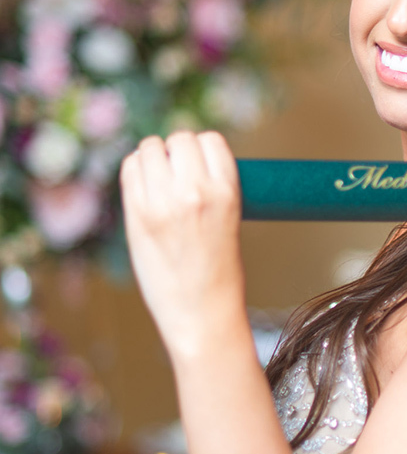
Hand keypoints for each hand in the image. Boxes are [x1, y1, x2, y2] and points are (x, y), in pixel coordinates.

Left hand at [120, 131, 246, 358]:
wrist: (202, 314)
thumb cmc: (219, 273)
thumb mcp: (229, 220)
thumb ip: (207, 187)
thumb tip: (179, 156)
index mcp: (227, 192)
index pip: (210, 140)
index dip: (202, 151)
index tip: (199, 167)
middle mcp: (195, 192)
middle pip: (180, 139)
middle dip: (177, 152)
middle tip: (177, 176)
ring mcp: (163, 202)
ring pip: (151, 147)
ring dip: (154, 157)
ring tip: (158, 182)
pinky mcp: (137, 215)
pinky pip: (130, 168)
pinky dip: (135, 171)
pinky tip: (143, 190)